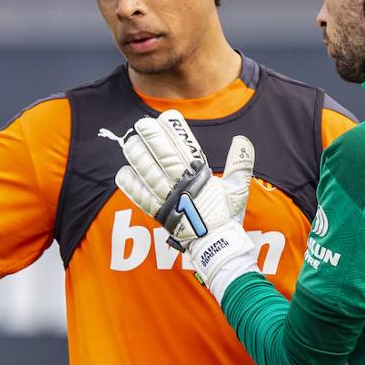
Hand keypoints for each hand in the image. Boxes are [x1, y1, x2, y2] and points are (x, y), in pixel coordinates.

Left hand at [114, 109, 259, 299]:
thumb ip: (240, 164)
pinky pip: (141, 198)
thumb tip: (241, 140)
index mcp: (201, 179)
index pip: (185, 149)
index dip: (175, 133)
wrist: (216, 246)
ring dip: (138, 158)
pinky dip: (131, 186)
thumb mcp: (237, 189)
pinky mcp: (159, 215)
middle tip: (141, 125)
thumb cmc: (226, 217)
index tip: (167, 118)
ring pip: (149, 175)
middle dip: (152, 140)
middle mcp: (183, 188)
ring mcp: (169, 201)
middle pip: (163, 158)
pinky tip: (123, 173)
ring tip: (129, 143)